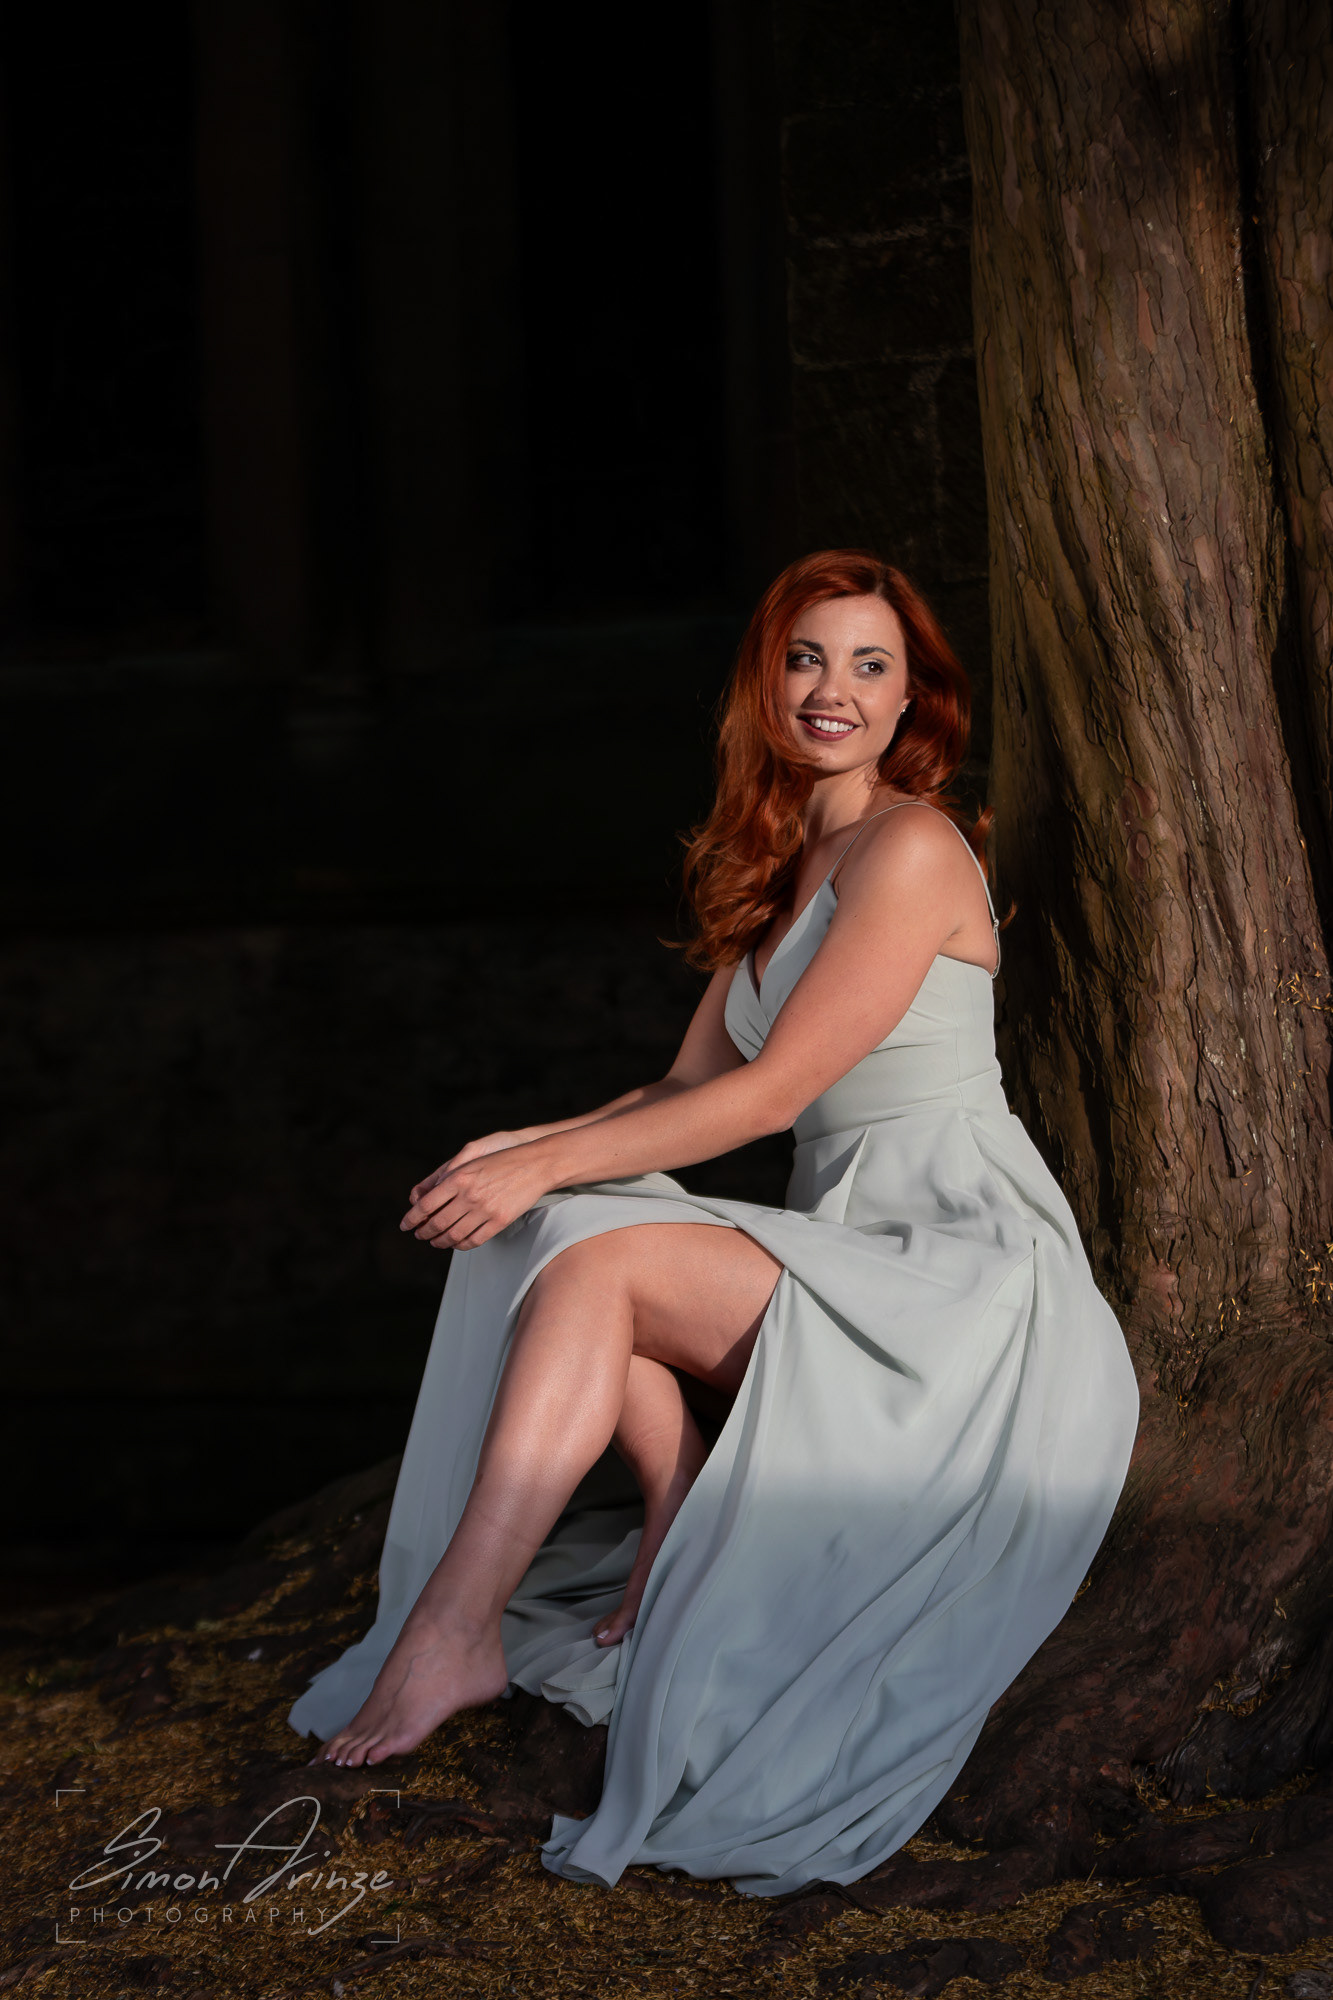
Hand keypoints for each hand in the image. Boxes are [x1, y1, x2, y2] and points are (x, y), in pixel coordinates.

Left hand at [400, 1139, 554, 1250]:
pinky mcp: (499, 1221)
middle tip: (420, 1235)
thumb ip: (448, 1177)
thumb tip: (424, 1195)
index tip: (405, 1225)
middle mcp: (469, 1195)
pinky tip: (457, 1243)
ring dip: (440, 1242)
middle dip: (424, 1233)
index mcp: (459, 1177)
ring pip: (454, 1235)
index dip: (412, 1218)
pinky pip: (474, 1240)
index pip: (426, 1205)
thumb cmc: (502, 1161)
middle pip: (437, 1223)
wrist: (535, 1165)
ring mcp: (485, 1210)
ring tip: (436, 1242)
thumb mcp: (471, 1160)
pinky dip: (461, 1245)